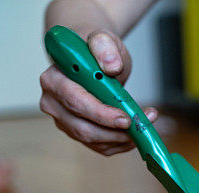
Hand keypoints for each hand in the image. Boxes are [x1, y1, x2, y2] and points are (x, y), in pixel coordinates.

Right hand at [39, 30, 156, 155]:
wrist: (91, 58)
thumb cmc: (94, 51)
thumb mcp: (103, 40)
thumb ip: (104, 46)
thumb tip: (110, 65)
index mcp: (53, 79)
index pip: (75, 102)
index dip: (101, 114)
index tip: (126, 118)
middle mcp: (53, 103)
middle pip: (83, 128)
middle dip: (115, 131)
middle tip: (141, 125)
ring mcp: (64, 120)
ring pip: (93, 141)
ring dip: (122, 138)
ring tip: (144, 125)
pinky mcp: (77, 132)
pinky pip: (100, 146)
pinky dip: (121, 143)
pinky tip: (135, 132)